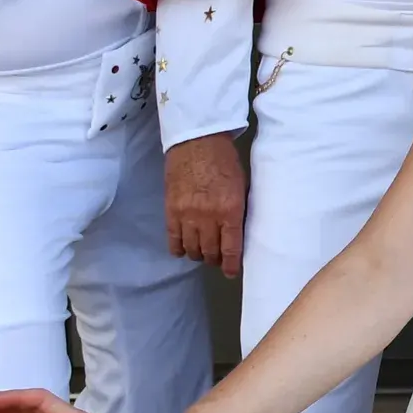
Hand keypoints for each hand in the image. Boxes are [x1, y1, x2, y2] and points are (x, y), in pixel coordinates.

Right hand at [166, 133, 248, 274]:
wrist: (197, 141)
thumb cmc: (225, 161)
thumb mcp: (242, 186)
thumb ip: (239, 211)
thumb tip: (239, 233)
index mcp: (230, 210)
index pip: (230, 248)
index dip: (230, 265)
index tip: (231, 272)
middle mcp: (208, 217)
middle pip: (210, 252)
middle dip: (215, 259)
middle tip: (218, 258)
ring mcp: (186, 215)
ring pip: (192, 249)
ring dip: (199, 254)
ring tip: (203, 251)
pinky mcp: (170, 211)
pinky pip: (173, 240)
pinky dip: (179, 248)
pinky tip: (184, 247)